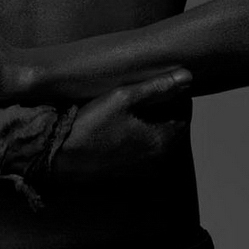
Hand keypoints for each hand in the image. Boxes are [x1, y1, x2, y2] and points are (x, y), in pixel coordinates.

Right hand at [51, 69, 192, 181]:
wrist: (61, 157)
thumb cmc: (91, 125)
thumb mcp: (123, 97)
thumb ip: (157, 87)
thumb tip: (188, 77)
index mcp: (162, 141)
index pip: (184, 112)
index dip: (175, 93)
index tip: (160, 79)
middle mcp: (158, 159)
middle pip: (172, 125)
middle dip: (163, 106)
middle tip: (144, 88)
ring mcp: (143, 168)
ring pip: (158, 137)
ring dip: (151, 120)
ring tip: (131, 103)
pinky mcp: (129, 172)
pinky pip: (144, 148)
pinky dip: (139, 134)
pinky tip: (121, 122)